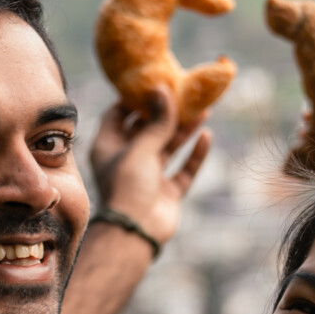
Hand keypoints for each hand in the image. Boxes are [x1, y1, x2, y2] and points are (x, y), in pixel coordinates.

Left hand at [89, 83, 212, 248]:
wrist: (136, 230)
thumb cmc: (128, 185)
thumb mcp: (141, 146)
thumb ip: (156, 120)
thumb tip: (163, 88)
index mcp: (108, 147)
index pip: (118, 115)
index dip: (135, 99)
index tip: (153, 82)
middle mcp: (127, 159)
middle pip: (148, 129)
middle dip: (166, 113)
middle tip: (185, 93)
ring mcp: (149, 176)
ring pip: (169, 147)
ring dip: (184, 130)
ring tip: (203, 109)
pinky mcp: (167, 192)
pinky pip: (183, 169)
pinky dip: (194, 154)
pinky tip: (206, 136)